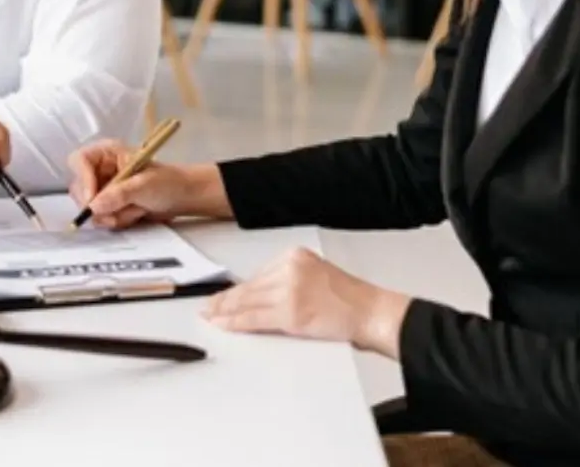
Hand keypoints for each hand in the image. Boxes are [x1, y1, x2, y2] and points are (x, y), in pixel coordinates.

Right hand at [66, 139, 229, 228]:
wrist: (183, 198)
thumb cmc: (168, 182)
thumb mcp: (144, 185)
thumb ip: (119, 194)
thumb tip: (94, 206)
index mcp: (107, 153)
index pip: (80, 161)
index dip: (82, 179)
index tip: (92, 199)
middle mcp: (100, 169)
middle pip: (79, 188)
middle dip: (98, 205)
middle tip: (114, 214)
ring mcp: (103, 189)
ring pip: (89, 207)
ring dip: (112, 214)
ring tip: (135, 210)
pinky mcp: (109, 206)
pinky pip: (101, 218)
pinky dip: (117, 220)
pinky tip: (134, 214)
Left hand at [202, 247, 411, 357]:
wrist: (372, 312)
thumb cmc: (351, 300)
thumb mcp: (316, 276)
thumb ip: (289, 281)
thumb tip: (261, 296)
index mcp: (295, 256)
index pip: (258, 275)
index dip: (237, 288)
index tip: (223, 294)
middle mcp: (289, 268)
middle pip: (249, 286)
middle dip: (225, 298)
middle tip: (208, 305)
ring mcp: (289, 290)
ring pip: (247, 302)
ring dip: (225, 311)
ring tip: (211, 316)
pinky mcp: (290, 312)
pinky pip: (254, 318)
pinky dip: (236, 322)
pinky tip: (224, 324)